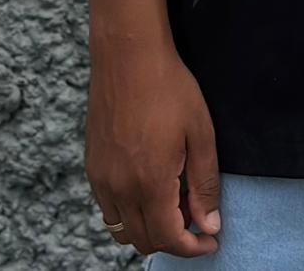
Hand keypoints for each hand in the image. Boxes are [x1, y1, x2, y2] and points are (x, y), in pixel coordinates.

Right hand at [85, 38, 221, 257]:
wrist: (128, 56)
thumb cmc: (169, 88)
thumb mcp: (200, 133)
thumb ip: (204, 184)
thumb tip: (209, 225)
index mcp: (149, 183)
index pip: (169, 238)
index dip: (192, 247)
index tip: (211, 241)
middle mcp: (119, 188)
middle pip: (144, 240)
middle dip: (174, 239)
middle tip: (197, 217)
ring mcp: (101, 179)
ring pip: (122, 229)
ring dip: (150, 228)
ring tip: (176, 202)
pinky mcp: (92, 166)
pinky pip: (108, 209)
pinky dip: (130, 213)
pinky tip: (151, 187)